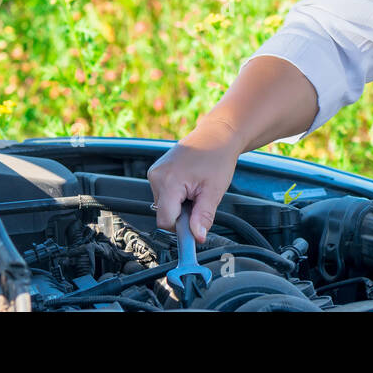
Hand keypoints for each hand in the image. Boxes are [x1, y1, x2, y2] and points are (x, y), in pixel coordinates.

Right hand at [146, 117, 242, 242]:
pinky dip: (176, 195)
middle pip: (164, 213)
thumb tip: (197, 238)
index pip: (165, 221)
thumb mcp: (214, 191)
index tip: (195, 230)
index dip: (181, 229)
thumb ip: (203, 216)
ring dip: (180, 204)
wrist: (217, 134)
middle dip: (182, 214)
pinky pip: (163, 194)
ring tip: (195, 187)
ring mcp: (154, 172)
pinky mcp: (156, 171)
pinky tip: (189, 183)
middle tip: (200, 199)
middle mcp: (156, 176)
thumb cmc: (217, 157)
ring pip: (164, 205)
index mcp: (168, 182)